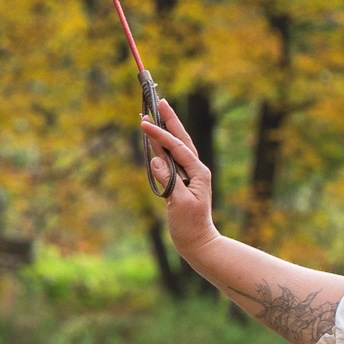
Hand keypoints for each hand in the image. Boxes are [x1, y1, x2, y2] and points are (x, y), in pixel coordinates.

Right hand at [141, 95, 211, 255]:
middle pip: (182, 139)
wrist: (197, 242)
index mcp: (199, 172)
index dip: (161, 135)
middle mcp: (196, 170)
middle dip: (170, 120)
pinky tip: (156, 139)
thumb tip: (156, 160)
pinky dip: (163, 147)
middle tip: (160, 101)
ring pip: (177, 147)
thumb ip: (169, 181)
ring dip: (167, 130)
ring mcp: (189, 175)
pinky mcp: (181, 182)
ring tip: (157, 114)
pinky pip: (171, 159)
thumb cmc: (190, 226)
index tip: (145, 123)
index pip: (178, 148)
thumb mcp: (179, 204)